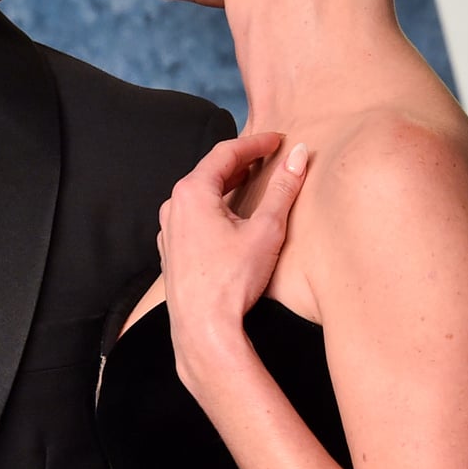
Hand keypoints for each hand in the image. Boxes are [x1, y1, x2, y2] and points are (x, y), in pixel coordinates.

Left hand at [158, 133, 308, 382]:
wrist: (204, 329)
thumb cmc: (232, 281)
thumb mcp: (266, 229)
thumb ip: (283, 189)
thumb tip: (299, 156)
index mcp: (191, 192)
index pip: (225, 152)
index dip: (255, 142)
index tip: (277, 139)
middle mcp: (173, 206)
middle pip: (210, 171)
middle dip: (241, 161)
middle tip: (268, 156)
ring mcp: (168, 230)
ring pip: (200, 195)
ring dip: (227, 185)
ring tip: (252, 181)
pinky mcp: (171, 251)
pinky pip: (193, 217)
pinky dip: (214, 208)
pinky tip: (230, 218)